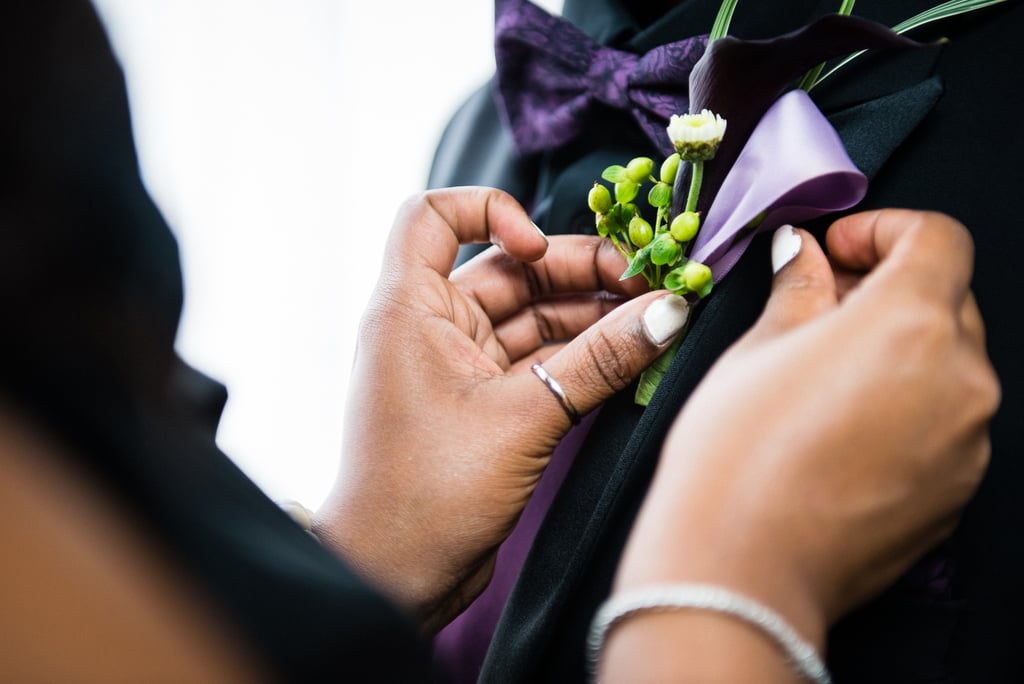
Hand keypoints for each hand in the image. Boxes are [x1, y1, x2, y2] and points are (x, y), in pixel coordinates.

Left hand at [313, 187, 687, 630]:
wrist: (394, 577)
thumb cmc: (429, 493)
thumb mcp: (523, 418)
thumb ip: (598, 362)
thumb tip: (668, 312)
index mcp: (410, 307)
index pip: (433, 215)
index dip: (491, 211)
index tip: (538, 245)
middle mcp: (430, 326)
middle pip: (509, 270)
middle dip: (577, 272)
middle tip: (647, 286)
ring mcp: (458, 366)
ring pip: (531, 319)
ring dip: (590, 318)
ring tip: (655, 320)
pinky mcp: (484, 405)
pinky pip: (539, 363)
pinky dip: (581, 360)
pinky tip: (632, 358)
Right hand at [603, 210, 998, 679]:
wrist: (740, 568)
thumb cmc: (734, 457)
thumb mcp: (757, 348)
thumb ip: (800, 289)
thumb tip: (806, 256)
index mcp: (909, 322)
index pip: (937, 238)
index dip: (883, 229)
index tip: (837, 250)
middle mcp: (961, 376)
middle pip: (947, 299)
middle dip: (887, 288)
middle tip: (819, 306)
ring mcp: (968, 440)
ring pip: (948, 363)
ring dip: (898, 349)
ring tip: (826, 375)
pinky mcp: (958, 489)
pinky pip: (945, 423)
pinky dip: (907, 406)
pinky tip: (842, 428)